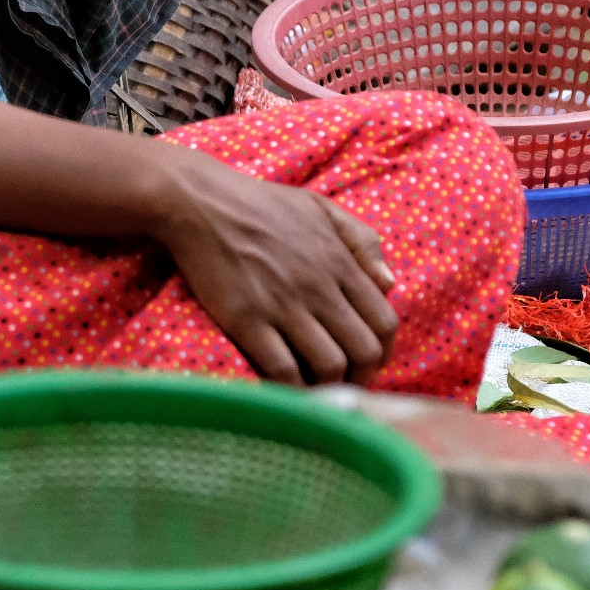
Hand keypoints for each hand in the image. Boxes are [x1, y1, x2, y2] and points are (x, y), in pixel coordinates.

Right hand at [149, 148, 396, 386]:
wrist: (200, 202)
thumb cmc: (260, 203)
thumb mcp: (320, 207)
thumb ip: (361, 240)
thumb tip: (389, 283)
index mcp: (339, 261)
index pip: (385, 321)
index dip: (384, 350)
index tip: (370, 361)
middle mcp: (318, 287)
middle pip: (364, 351)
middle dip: (362, 376)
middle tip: (346, 382)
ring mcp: (282, 305)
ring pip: (329, 366)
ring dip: (328, 385)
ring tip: (316, 388)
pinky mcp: (246, 320)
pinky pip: (282, 370)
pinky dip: (291, 388)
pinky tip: (285, 388)